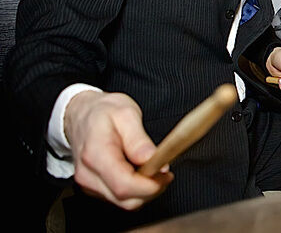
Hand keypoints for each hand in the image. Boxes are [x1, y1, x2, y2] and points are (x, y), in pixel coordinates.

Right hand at [64, 90, 173, 209]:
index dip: (149, 186)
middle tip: (165, 172)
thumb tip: (153, 159)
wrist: (81, 114)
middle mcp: (88, 174)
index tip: (165, 174)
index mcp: (96, 154)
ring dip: (144, 191)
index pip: (123, 185)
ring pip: (123, 202)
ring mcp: (88, 183)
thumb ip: (139, 140)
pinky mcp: (92, 187)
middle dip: (151, 190)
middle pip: (125, 199)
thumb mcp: (126, 114)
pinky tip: (140, 173)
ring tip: (155, 170)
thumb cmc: (103, 112)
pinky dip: (134, 190)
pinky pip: (118, 198)